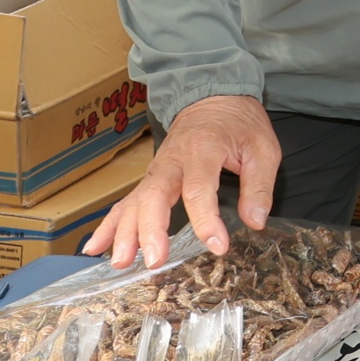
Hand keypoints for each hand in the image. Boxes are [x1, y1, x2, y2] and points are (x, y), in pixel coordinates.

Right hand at [90, 94, 275, 264]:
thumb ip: (259, 186)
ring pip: (135, 201)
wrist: (214, 97)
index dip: (206, 220)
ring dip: (124, 233)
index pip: (199, 188)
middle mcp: (172, 160)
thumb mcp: (263, 147)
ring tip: (122, 262)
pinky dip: (109, 224)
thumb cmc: (239, 123)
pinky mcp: (149, 178)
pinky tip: (96, 248)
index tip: (218, 246)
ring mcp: (156, 169)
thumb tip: (255, 221)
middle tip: (154, 260)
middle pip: (154, 195)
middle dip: (150, 230)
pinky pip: (126, 202)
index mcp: (204, 149)